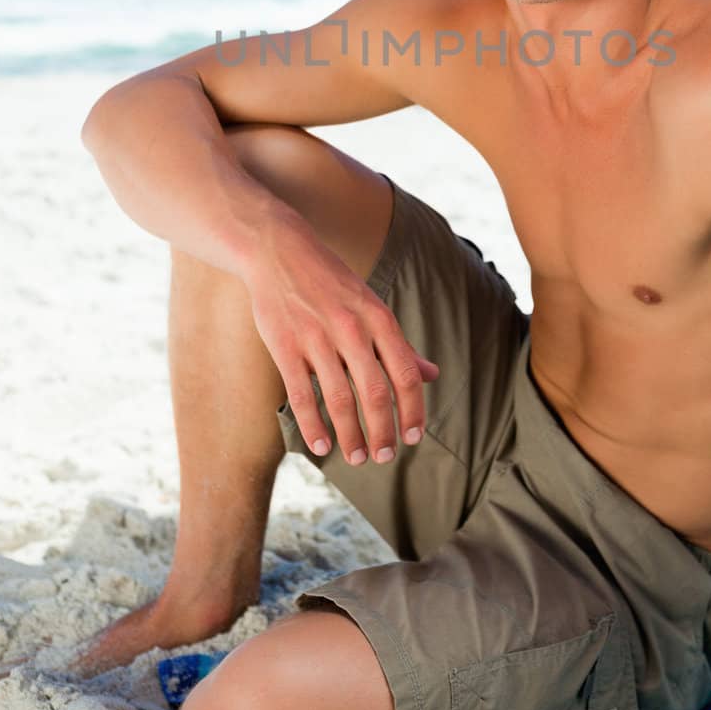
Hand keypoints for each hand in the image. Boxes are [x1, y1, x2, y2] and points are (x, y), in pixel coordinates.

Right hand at [248, 219, 439, 465]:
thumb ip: (398, 344)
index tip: (413, 438)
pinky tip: (321, 446)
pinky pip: (301, 394)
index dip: (412, 410)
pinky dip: (312, 425)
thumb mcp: (371, 305)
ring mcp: (316, 338)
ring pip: (339, 399)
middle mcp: (351, 328)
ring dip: (351, 435)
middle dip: (383, 431)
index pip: (404, 373)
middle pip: (375, 391)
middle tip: (385, 458)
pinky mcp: (285, 346)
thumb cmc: (330, 282)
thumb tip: (432, 374)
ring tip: (357, 458)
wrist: (279, 251)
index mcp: (377, 317)